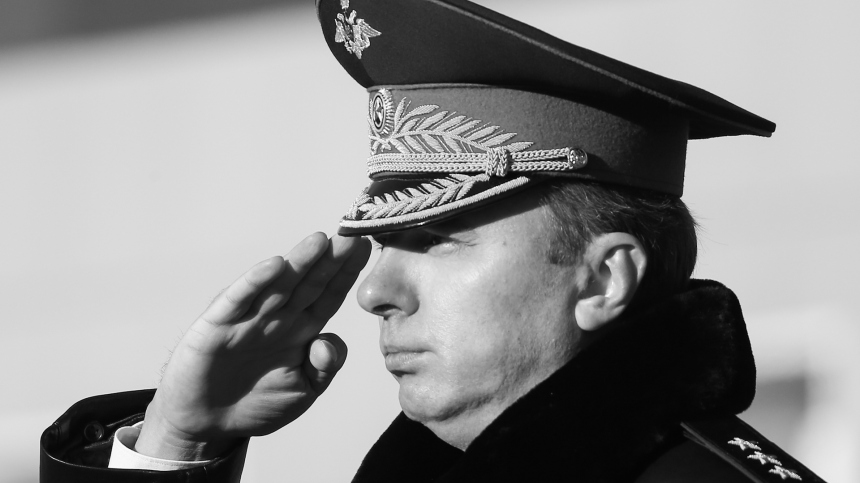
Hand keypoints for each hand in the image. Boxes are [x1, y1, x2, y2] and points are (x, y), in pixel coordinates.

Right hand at [135, 233, 371, 460]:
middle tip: (350, 234)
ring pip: (277, 285)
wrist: (207, 422)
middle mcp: (277, 317)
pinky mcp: (218, 325)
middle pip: (308, 282)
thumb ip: (323, 369)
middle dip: (330, 259)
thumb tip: (328, 343)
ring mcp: (248, 318)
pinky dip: (254, 282)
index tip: (364, 249)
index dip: (345, 273)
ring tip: (320, 241)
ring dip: (298, 262)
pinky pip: (238, 300)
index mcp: (301, 329)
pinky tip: (274, 266)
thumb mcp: (303, 392)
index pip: (328, 294)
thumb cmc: (257, 403)